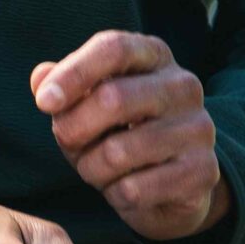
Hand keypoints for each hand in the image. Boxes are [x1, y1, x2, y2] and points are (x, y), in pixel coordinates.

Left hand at [33, 31, 229, 241]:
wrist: (171, 184)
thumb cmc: (118, 131)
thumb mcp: (85, 102)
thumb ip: (61, 85)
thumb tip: (41, 78)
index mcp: (153, 55)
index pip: (113, 48)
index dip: (74, 73)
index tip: (43, 102)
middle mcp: (183, 86)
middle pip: (113, 98)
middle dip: (73, 128)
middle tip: (66, 142)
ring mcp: (198, 128)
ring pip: (119, 151)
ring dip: (91, 168)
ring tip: (96, 168)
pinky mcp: (203, 172)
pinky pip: (135, 189)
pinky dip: (115, 195)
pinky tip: (122, 189)